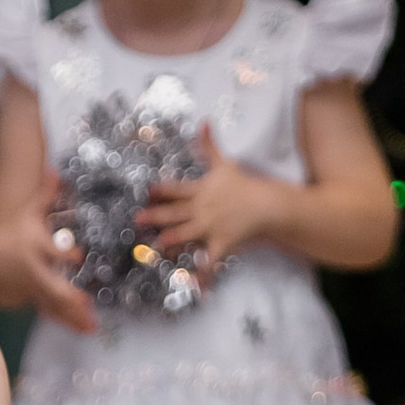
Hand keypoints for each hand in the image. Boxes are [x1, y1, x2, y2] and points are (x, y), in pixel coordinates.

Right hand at [0, 177, 99, 333]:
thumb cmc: (16, 230)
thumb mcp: (28, 211)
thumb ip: (44, 193)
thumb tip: (55, 170)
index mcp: (35, 246)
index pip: (50, 250)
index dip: (63, 254)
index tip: (79, 257)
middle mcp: (34, 268)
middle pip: (51, 284)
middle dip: (68, 296)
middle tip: (85, 303)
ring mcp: (33, 287)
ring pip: (53, 303)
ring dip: (72, 316)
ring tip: (92, 326)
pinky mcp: (34, 298)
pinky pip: (51, 311)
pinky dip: (67, 321)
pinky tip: (84, 329)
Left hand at [138, 128, 286, 267]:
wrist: (266, 205)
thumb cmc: (243, 185)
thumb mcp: (224, 164)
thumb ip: (208, 146)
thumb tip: (203, 122)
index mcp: (199, 190)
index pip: (175, 189)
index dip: (160, 190)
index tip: (146, 191)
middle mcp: (202, 208)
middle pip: (175, 212)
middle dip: (156, 216)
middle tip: (138, 220)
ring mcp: (211, 227)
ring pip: (188, 234)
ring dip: (172, 240)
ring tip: (157, 245)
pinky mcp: (221, 243)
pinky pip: (210, 259)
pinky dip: (202, 272)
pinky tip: (193, 282)